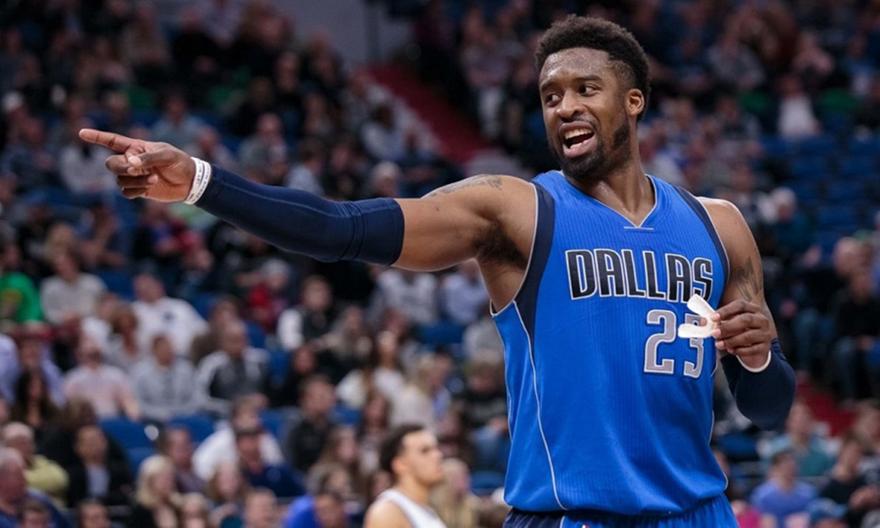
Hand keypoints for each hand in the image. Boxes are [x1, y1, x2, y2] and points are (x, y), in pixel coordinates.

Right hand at [78, 128, 194, 201]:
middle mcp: (131, 161)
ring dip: (135, 181)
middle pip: (111, 164)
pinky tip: (149, 188)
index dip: (97, 137)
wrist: (190, 181)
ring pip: (119, 180)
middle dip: (121, 168)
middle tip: (136, 170)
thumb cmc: (180, 163)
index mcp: (136, 147)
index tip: (81, 132)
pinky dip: (135, 191)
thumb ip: (149, 157)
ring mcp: (134, 176)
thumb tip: (131, 164)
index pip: (112, 141)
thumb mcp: (167, 155)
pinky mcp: (138, 189)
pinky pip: (126, 192)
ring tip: (154, 179)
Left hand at [711, 300, 773, 369]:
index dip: (726, 311)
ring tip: (719, 344)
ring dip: (731, 340)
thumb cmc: (739, 331)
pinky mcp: (765, 347)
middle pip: (746, 320)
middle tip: (714, 333)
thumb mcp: (730, 323)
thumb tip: (704, 321)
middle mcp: (761, 319)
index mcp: (752, 309)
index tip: (713, 318)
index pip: (740, 305)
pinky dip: (739, 350)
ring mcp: (765, 333)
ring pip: (749, 335)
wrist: (755, 347)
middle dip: (728, 327)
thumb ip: (718, 321)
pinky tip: (730, 350)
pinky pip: (752, 349)